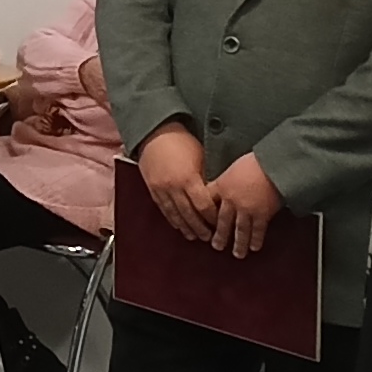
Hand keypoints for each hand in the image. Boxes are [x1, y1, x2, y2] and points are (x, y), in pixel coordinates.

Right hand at [133, 125, 214, 244]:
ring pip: (175, 215)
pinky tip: (178, 225)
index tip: (219, 223)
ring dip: (186, 228)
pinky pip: (163, 209)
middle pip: (189, 215)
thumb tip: (215, 195)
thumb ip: (206, 178)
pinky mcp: (152, 189)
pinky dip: (172, 219)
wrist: (155, 133)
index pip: (203, 206)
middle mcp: (174, 187)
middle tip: (209, 238)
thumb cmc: (181, 141)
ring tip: (194, 237)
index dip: (212, 218)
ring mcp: (161, 189)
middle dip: (200, 228)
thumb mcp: (200, 157)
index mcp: (188, 179)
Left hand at [205, 154, 285, 260]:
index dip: (205, 215)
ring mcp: (246, 209)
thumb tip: (225, 185)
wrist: (273, 164)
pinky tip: (254, 247)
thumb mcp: (233, 167)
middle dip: (220, 236)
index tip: (203, 223)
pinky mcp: (262, 214)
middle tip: (216, 246)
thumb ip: (227, 180)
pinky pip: (257, 230)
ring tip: (237, 254)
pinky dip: (256, 240)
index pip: (208, 203)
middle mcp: (231, 201)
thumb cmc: (255, 161)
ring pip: (239, 230)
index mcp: (222, 187)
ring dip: (238, 243)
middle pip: (222, 222)